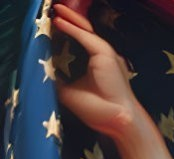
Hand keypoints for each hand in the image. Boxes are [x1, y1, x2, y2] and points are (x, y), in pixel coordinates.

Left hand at [52, 3, 137, 138]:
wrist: (118, 122)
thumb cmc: (99, 112)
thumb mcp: (70, 93)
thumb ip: (58, 80)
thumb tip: (43, 70)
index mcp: (97, 64)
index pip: (81, 41)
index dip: (68, 31)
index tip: (53, 26)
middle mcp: (103, 56)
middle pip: (85, 31)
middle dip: (69, 18)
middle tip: (54, 10)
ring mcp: (106, 54)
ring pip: (86, 29)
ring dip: (70, 18)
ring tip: (56, 10)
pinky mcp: (106, 55)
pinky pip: (86, 37)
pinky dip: (72, 28)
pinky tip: (59, 22)